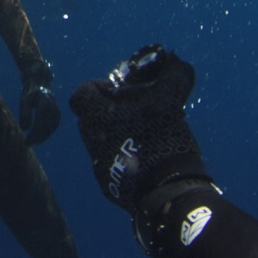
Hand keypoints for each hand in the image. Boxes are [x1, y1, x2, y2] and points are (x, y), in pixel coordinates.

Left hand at [18, 61, 59, 145]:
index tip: (26, 140)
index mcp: (44, 102)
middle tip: (28, 143)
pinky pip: (54, 126)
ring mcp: (57, 110)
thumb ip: (25, 114)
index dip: (34, 133)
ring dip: (43, 136)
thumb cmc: (30, 93)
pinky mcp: (58, 113)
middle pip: (47, 126)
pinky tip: (40, 137)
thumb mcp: (24, 101)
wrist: (40, 83)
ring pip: (52, 127)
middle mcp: (53, 106)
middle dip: (37, 137)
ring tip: (33, 142)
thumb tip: (24, 129)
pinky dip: (48, 133)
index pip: (40, 122)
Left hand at [67, 45, 207, 211]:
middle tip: (138, 109)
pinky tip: (150, 157)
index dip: (98, 86)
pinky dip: (128, 156)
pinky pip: (115, 164)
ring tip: (149, 133)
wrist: (167, 195)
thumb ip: (171, 79)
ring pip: (103, 142)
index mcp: (97, 120)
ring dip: (120, 133)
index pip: (81, 94)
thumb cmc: (161, 143)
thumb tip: (176, 62)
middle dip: (113, 110)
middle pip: (93, 118)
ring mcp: (101, 168)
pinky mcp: (113, 188)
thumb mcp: (170, 104)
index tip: (119, 89)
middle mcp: (92, 144)